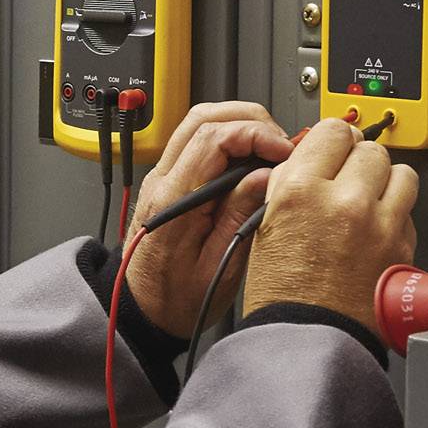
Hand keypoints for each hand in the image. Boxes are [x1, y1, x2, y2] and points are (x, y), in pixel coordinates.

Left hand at [123, 102, 296, 339]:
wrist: (143, 310)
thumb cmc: (175, 299)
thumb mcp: (218, 269)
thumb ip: (240, 217)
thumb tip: (268, 175)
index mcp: (173, 202)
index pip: (212, 139)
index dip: (255, 134)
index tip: (284, 151)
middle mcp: (162, 181)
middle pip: (204, 117)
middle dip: (251, 120)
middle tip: (282, 145)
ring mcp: (163, 176)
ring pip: (200, 122)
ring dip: (240, 124)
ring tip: (271, 149)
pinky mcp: (171, 180)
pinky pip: (198, 140)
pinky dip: (230, 137)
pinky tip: (252, 158)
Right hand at [241, 119, 418, 326]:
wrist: (309, 342)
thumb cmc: (284, 296)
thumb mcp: (266, 226)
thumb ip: (290, 184)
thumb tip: (312, 157)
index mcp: (300, 190)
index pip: (332, 130)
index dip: (333, 138)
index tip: (334, 147)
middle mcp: (343, 200)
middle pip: (369, 149)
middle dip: (359, 161)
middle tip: (348, 181)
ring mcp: (379, 223)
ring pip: (401, 172)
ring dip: (386, 183)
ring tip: (368, 202)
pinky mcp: (403, 246)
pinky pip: (410, 210)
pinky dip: (397, 215)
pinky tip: (377, 232)